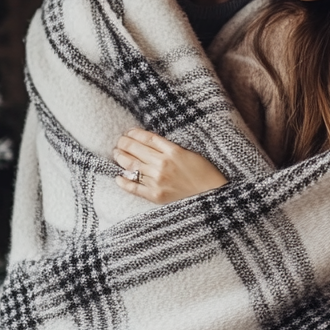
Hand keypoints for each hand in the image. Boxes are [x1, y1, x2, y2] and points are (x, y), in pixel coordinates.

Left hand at [113, 129, 227, 203]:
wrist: (213, 197)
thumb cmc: (205, 174)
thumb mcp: (191, 154)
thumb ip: (172, 148)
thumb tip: (152, 143)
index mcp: (173, 151)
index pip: (147, 138)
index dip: (135, 134)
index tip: (128, 132)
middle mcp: (163, 164)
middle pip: (136, 150)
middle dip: (124, 144)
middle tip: (118, 142)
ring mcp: (158, 180)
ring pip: (132, 166)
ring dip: (121, 159)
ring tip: (116, 154)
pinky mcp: (156, 195)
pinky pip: (135, 187)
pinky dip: (124, 182)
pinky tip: (118, 177)